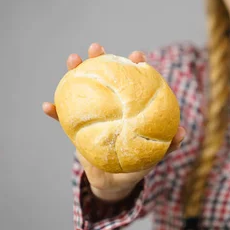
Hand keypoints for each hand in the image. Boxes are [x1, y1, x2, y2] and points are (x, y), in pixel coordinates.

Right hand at [42, 43, 185, 200]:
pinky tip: (47, 106)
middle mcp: (111, 103)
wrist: (114, 182)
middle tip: (96, 47)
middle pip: (106, 76)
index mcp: (129, 105)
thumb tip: (182, 133)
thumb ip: (169, 145)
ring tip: (72, 59)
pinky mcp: (76, 127)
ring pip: (82, 88)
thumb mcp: (153, 155)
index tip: (136, 55)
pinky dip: (54, 111)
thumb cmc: (137, 164)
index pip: (134, 80)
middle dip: (101, 57)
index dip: (135, 65)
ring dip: (74, 72)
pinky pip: (63, 118)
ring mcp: (92, 112)